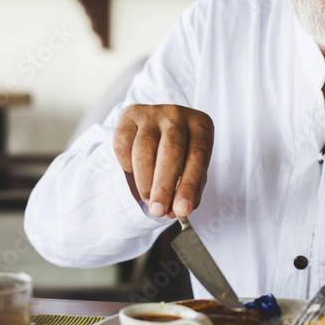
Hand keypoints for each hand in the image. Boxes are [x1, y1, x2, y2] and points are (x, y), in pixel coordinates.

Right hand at [113, 104, 214, 218]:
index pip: (198, 156)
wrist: (158, 127)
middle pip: (171, 152)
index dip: (190, 185)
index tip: (182, 210)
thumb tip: (176, 211)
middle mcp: (177, 114)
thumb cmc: (181, 153)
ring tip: (149, 201)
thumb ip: (188, 189)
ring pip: (144, 152)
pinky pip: (124, 146)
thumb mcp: (192, 168)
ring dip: (145, 182)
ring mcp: (152, 113)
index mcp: (201, 125)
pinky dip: (128, 166)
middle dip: (164, 187)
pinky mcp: (129, 116)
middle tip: (158, 211)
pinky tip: (136, 175)